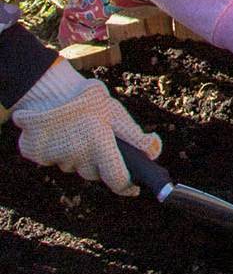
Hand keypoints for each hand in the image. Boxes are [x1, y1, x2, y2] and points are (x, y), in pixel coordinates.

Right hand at [11, 61, 156, 192]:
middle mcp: (77, 156)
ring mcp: (55, 157)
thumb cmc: (87, 99)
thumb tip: (153, 152)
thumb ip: (135, 136)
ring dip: (80, 156)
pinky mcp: (38, 155)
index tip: (133, 185)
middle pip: (95, 174)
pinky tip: (62, 134)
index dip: (127, 185)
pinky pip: (56, 160)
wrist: (47, 88)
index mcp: (99, 144)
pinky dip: (60, 151)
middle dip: (101, 163)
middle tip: (99, 139)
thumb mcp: (116, 113)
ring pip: (75, 166)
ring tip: (79, 131)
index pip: (118, 180)